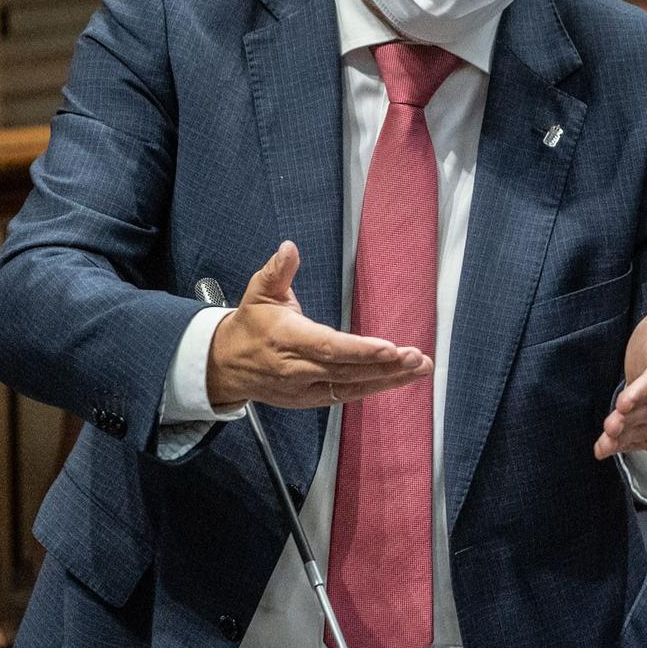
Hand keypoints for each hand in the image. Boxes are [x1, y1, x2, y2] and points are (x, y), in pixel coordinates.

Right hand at [205, 241, 431, 410]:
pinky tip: (401, 378)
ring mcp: (305, 388)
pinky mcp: (312, 399)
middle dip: (386, 366)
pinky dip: (376, 387)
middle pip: (347, 370)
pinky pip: (348, 394)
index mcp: (286, 339)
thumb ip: (277, 271)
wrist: (226, 366)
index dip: (360, 350)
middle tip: (417, 358)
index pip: (328, 346)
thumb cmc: (251, 326)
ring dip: (390, 378)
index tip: (391, 347)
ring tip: (420, 368)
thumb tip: (289, 248)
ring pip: (352, 386)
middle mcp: (297, 368)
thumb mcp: (259, 293)